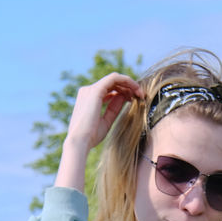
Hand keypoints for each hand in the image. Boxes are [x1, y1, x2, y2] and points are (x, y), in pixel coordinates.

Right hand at [55, 73, 142, 189]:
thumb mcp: (106, 121)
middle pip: (112, 83)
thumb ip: (114, 108)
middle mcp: (88, 91)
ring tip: (140, 93)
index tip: (134, 100)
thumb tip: (124, 97)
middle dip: (128, 87)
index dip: (123, 93)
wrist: (80, 141)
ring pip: (114, 79)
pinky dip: (126, 81)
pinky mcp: (96, 90)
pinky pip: (114, 78)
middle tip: (141, 96)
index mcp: (89, 99)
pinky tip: (135, 89)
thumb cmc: (91, 137)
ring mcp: (91, 89)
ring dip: (129, 84)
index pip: (108, 90)